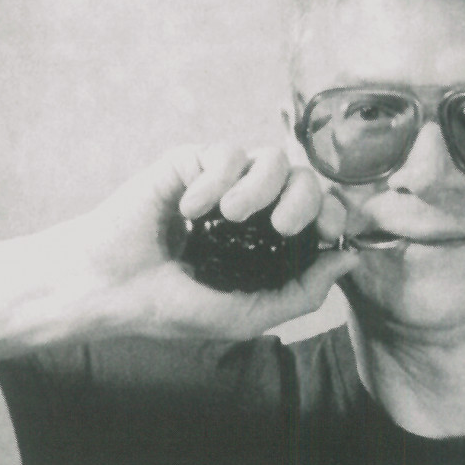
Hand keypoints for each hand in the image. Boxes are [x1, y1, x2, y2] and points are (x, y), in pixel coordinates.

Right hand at [42, 142, 355, 342]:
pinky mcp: (190, 163)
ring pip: (271, 157)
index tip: (324, 233)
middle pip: (305, 178)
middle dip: (305, 198)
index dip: (333, 214)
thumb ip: (303, 291)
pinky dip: (215, 179)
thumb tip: (351, 258)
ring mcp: (223, 182)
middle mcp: (253, 206)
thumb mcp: (250, 313)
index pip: (321, 211)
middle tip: (281, 227)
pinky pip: (224, 151)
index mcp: (271, 241)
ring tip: (229, 217)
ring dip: (260, 186)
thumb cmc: (175, 306)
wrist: (113, 289)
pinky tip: (189, 209)